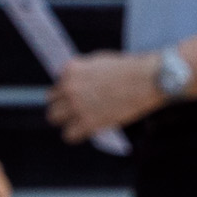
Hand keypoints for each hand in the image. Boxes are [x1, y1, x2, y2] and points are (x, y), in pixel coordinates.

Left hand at [48, 48, 167, 135]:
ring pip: (54, 118)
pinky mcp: (88, 122)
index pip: (56, 85)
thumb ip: (82, 72)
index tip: (77, 97)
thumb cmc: (128, 69)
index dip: (67, 93)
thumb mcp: (99, 61)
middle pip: (51, 103)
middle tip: (75, 111)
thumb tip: (74, 83)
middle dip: (62, 107)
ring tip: (79, 122)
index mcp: (71, 69)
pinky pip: (69, 135)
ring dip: (66, 121)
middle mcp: (70, 87)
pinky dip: (75, 134)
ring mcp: (77, 105)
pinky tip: (85, 131)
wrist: (146, 79)